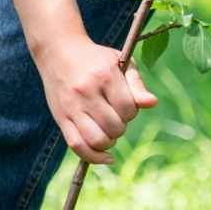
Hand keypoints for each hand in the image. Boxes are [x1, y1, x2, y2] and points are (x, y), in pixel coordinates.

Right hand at [33, 31, 156, 165]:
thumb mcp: (119, 62)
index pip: (128, 108)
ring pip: (97, 140)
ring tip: (108, 132)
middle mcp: (86, 91)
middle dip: (120, 126)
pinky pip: (77, 146)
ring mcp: (71, 106)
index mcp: (104, 75)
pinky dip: (94, 157)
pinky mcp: (60, 118)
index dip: (131, 111)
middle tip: (114, 115)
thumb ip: (136, 84)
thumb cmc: (95, 58)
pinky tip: (106, 157)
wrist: (57, 52)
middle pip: (114, 126)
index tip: (125, 104)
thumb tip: (152, 103)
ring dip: (109, 142)